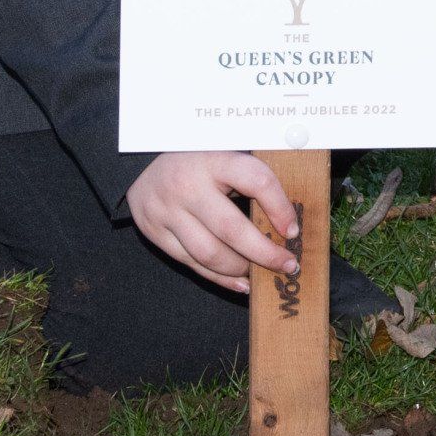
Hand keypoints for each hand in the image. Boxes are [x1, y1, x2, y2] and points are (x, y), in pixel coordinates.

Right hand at [126, 150, 297, 291]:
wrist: (141, 163)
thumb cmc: (197, 161)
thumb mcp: (224, 153)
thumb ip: (252, 178)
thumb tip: (290, 216)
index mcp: (213, 159)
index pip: (255, 181)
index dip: (279, 207)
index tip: (293, 229)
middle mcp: (188, 185)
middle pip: (231, 229)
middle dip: (265, 253)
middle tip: (287, 265)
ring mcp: (168, 211)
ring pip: (210, 253)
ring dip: (241, 269)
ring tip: (260, 272)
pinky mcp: (155, 232)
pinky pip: (191, 264)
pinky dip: (219, 278)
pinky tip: (240, 282)